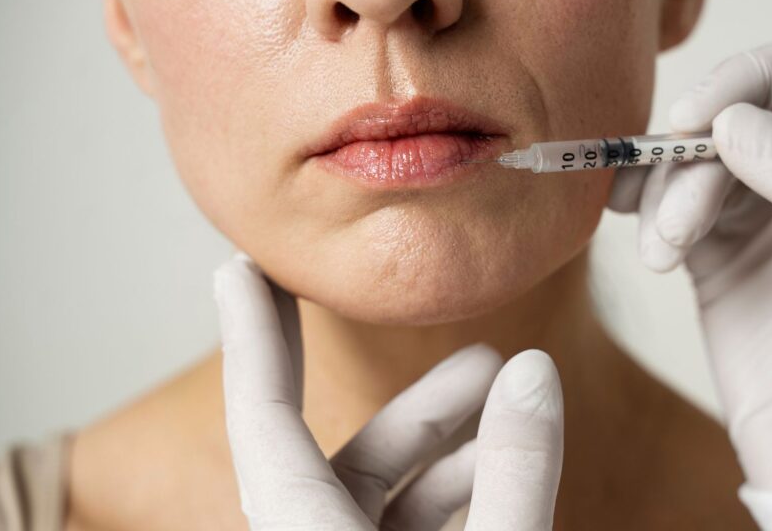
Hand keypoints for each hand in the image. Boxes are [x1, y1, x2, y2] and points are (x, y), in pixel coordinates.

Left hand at [213, 253, 563, 529]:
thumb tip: (534, 369)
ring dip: (439, 435)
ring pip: (377, 489)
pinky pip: (401, 525)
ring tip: (499, 381)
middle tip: (414, 312)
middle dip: (406, 388)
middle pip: (337, 450)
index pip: (262, 415)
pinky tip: (499, 461)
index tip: (238, 266)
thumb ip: (515, 473)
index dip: (249, 333)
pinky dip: (448, 485)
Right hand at [609, 38, 771, 491]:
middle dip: (694, 156)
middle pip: (737, 115)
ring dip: (664, 195)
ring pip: (694, 160)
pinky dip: (644, 209)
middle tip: (678, 218)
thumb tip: (736, 124)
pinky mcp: (717, 251)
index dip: (750, 79)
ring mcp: (763, 213)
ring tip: (662, 255)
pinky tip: (642, 239)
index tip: (698, 119)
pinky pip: (668, 203)